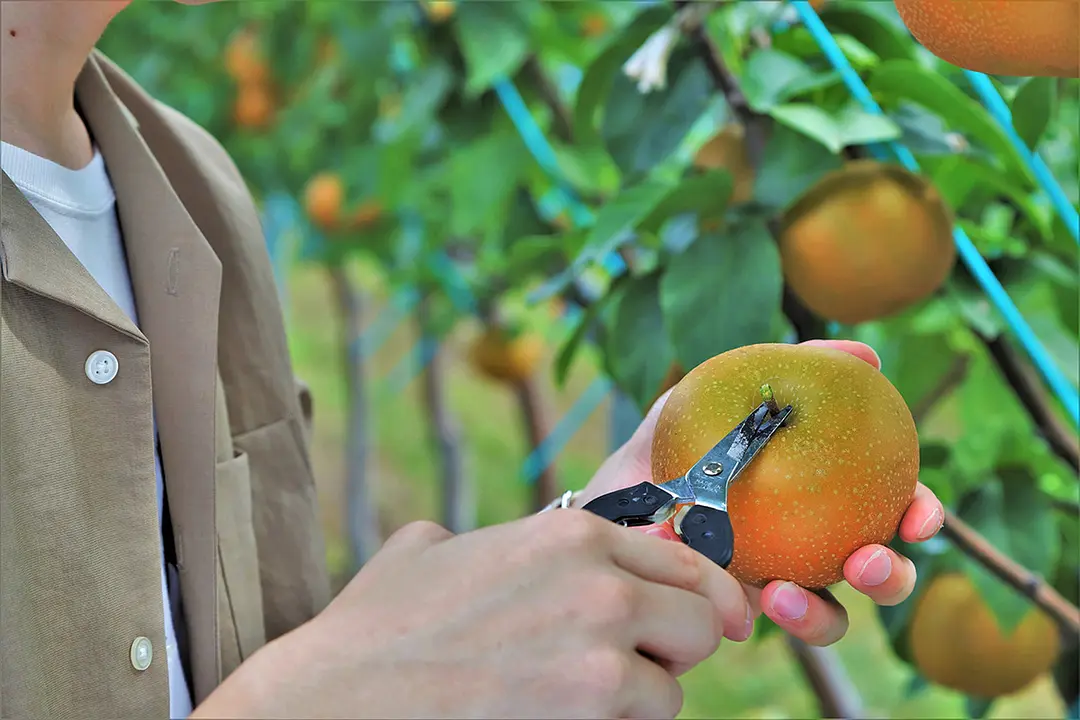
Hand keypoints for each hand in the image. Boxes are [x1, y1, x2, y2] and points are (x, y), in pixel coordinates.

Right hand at [193, 510, 753, 718]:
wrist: (335, 700)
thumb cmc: (376, 629)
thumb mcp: (429, 550)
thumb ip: (483, 540)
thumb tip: (470, 546)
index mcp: (570, 534)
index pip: (683, 560)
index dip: (700, 594)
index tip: (717, 617)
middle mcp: (599, 584)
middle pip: (702, 621)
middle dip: (673, 648)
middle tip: (628, 667)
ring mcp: (601, 655)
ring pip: (673, 688)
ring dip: (637, 701)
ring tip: (570, 700)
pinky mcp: (592, 716)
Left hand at [575, 339, 944, 646]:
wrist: (608, 496)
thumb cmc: (670, 443)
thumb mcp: (719, 393)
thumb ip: (788, 368)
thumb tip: (865, 354)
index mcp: (819, 499)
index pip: (886, 508)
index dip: (919, 515)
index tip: (919, 518)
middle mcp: (806, 546)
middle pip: (875, 572)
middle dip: (890, 577)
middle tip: (866, 563)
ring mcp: (772, 585)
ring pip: (829, 618)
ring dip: (823, 615)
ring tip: (783, 595)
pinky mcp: (730, 614)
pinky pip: (759, 627)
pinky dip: (755, 616)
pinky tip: (739, 598)